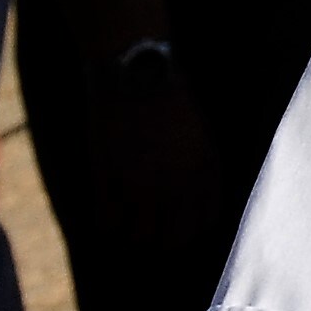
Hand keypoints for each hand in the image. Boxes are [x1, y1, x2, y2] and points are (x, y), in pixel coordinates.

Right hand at [97, 67, 226, 286]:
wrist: (136, 68)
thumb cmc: (169, 98)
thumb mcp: (199, 133)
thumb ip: (199, 172)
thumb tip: (193, 211)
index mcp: (205, 169)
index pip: (203, 223)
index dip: (189, 230)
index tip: (177, 225)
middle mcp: (176, 181)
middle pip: (172, 241)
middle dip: (162, 239)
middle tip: (150, 227)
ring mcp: (140, 181)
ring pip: (138, 238)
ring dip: (132, 232)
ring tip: (127, 217)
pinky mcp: (108, 176)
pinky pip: (106, 223)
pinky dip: (106, 222)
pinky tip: (107, 208)